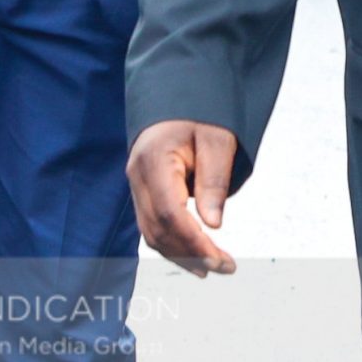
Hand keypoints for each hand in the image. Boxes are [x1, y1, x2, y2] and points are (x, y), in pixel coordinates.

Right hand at [127, 120, 240, 276]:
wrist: (178, 93)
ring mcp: (137, 184)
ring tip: (214, 268)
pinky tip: (195, 254)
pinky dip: (173, 242)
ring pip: (151, 232)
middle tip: (224, 267)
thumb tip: (212, 224)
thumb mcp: (217, 138)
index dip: (191, 240)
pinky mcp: (144, 190)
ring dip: (181, 254)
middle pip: (157, 228)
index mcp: (153, 161)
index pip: (168, 212)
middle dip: (190, 253)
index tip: (217, 259)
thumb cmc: (201, 112)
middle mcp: (137, 176)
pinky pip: (153, 224)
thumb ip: (214, 180)